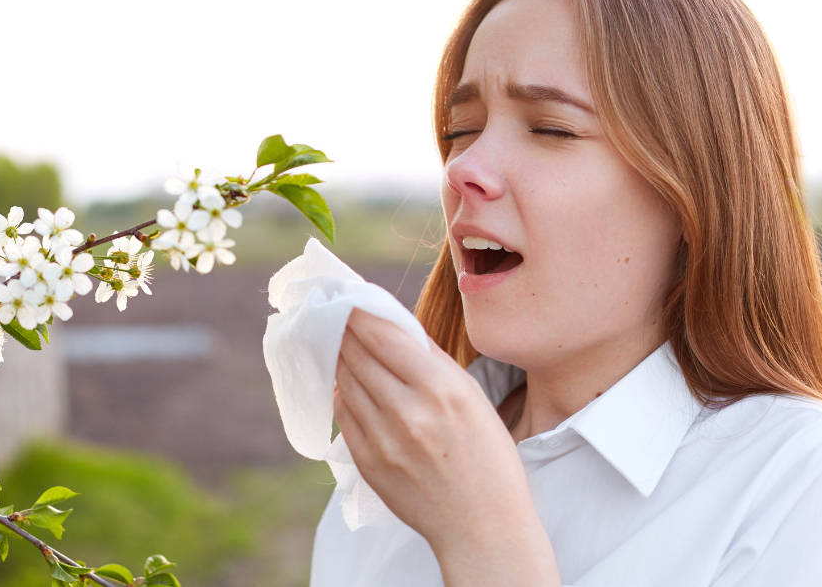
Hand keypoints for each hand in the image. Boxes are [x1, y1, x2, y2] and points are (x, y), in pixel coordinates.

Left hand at [334, 308, 561, 585]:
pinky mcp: (368, 463)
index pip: (382, 335)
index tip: (347, 297)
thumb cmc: (488, 456)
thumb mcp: (472, 397)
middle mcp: (407, 411)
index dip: (358, 312)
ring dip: (340, 358)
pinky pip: (344, 415)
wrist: (482, 525)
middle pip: (357, 354)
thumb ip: (433, 361)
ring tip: (338, 342)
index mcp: (440, 387)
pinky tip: (346, 382)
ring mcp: (383, 440)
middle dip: (343, 330)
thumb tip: (396, 327)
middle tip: (334, 312)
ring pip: (346, 381)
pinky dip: (342, 392)